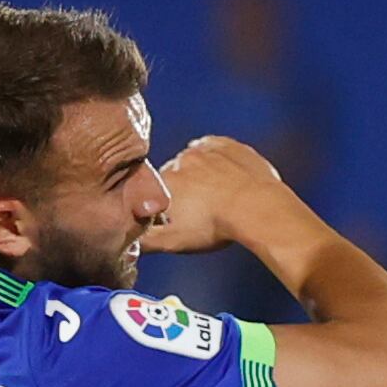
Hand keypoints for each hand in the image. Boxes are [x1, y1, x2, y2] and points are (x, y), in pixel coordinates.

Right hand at [142, 137, 300, 259]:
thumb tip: (129, 242)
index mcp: (163, 180)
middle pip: (176, 174)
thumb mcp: (173, 242)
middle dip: (185, 189)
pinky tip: (227, 178)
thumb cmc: (217, 226)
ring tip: (217, 196)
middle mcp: (180, 159)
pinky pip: (217, 150)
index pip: (155, 189)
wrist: (257, 208)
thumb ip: (146, 240)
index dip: (167, 205)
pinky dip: (220, 162)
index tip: (180, 217)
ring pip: (197, 161)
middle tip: (202, 210)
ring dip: (203, 174)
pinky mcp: (227, 145)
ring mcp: (205, 149)